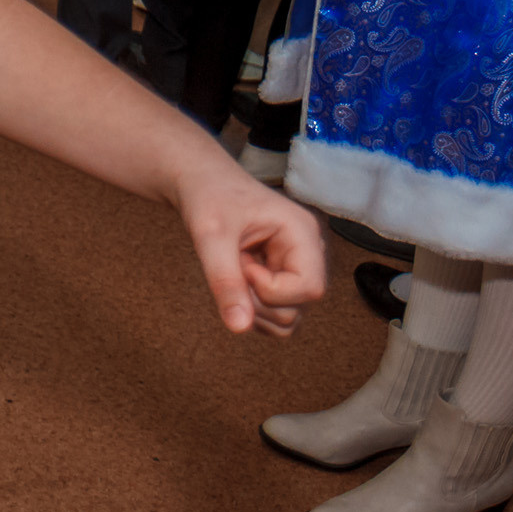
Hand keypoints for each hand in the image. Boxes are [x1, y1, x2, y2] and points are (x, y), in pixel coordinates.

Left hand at [174, 159, 324, 336]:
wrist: (203, 184)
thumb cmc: (210, 198)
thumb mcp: (210, 236)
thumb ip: (224, 280)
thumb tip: (238, 327)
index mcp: (303, 233)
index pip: (310, 288)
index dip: (270, 290)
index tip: (242, 265)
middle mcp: (308, 253)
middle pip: (298, 308)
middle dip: (256, 301)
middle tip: (232, 265)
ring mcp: (297, 269)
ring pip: (287, 318)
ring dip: (252, 307)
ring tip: (236, 269)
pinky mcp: (283, 280)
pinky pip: (274, 315)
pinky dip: (251, 309)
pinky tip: (238, 277)